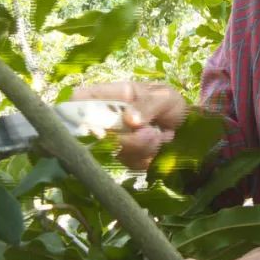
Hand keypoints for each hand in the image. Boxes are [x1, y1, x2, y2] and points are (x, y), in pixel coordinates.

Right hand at [71, 82, 187, 168]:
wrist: (184, 123)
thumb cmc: (168, 101)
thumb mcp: (163, 97)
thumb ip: (146, 105)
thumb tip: (130, 119)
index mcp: (109, 95)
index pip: (77, 100)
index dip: (75, 113)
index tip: (96, 126)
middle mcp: (105, 118)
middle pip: (95, 134)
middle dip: (127, 139)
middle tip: (152, 133)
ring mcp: (112, 138)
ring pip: (113, 151)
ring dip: (141, 148)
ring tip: (160, 136)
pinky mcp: (123, 156)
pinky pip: (128, 163)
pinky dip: (147, 157)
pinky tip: (159, 145)